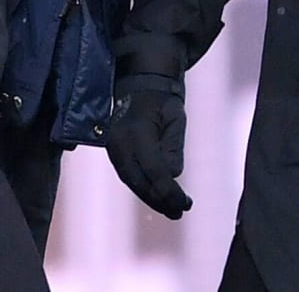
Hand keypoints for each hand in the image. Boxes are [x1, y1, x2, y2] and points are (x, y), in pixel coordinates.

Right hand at [106, 73, 192, 217]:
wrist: (139, 86)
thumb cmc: (162, 102)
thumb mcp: (175, 119)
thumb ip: (173, 148)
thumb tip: (172, 175)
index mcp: (136, 131)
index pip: (153, 169)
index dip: (168, 190)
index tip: (185, 203)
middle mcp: (119, 141)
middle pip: (139, 180)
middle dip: (159, 200)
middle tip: (179, 212)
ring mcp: (113, 147)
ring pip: (131, 181)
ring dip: (151, 198)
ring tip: (172, 210)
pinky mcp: (113, 152)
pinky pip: (128, 176)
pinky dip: (143, 188)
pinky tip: (159, 198)